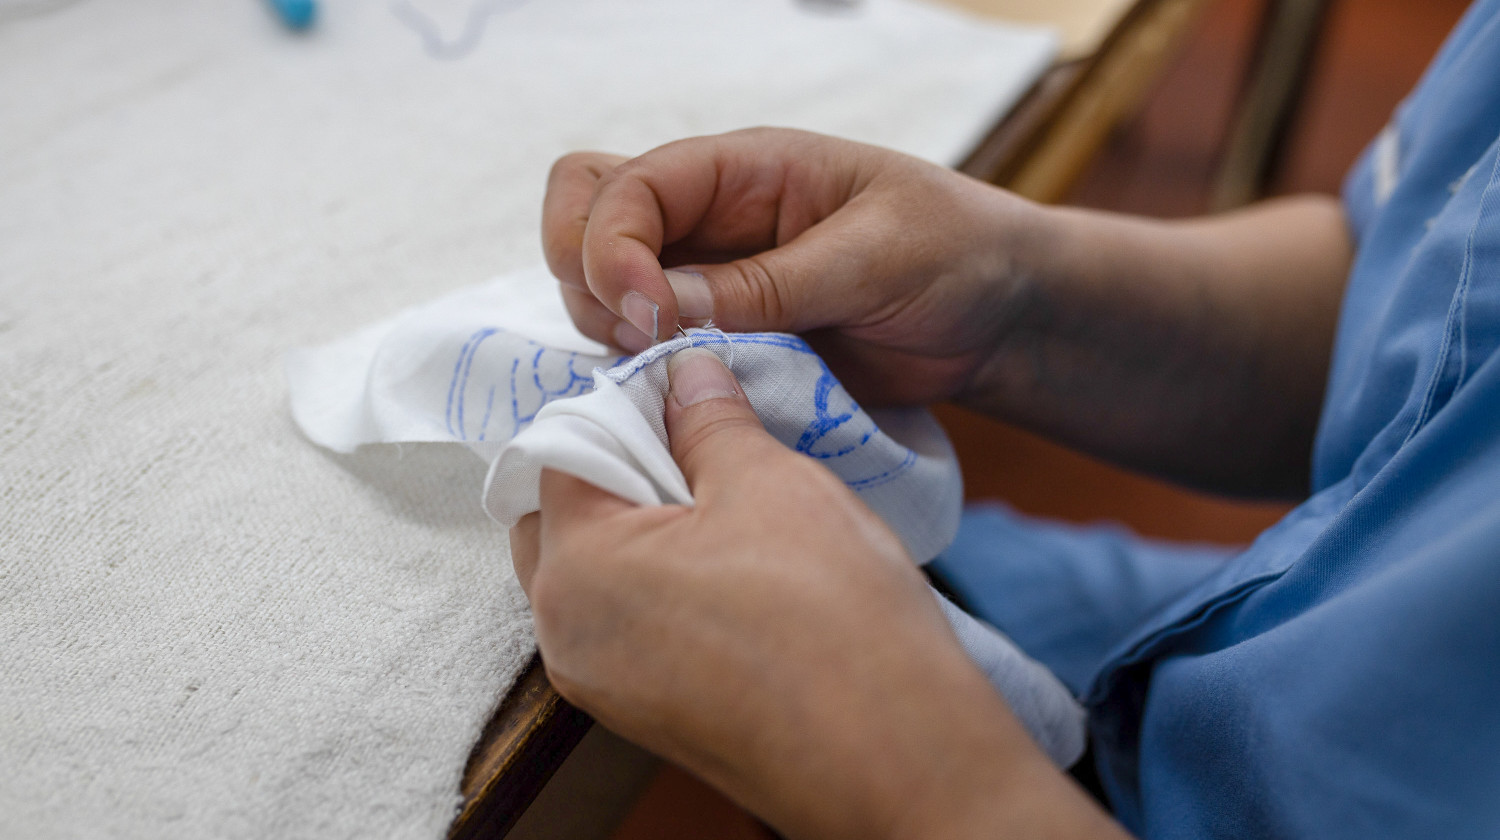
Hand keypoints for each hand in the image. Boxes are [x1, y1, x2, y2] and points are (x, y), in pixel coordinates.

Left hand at [508, 349, 1121, 838]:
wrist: (900, 758)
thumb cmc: (831, 618)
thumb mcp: (770, 483)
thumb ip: (708, 420)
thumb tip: (685, 375)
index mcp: (576, 569)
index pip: (562, 450)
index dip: (622, 405)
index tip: (681, 390)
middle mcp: (568, 636)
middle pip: (564, 516)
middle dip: (622, 468)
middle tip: (704, 447)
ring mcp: (606, 686)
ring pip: (601, 574)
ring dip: (647, 527)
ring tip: (732, 505)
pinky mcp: (650, 715)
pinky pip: (634, 624)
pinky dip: (666, 581)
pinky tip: (740, 566)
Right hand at [541, 128, 1033, 405]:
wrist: (1000, 317)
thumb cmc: (954, 252)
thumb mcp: (872, 255)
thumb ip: (769, 283)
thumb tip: (663, 310)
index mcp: (741, 171)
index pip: (625, 185)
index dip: (612, 246)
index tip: (649, 314)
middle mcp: (708, 222)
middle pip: (583, 222)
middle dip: (588, 280)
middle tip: (645, 342)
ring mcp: (708, 285)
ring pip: (601, 295)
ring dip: (613, 336)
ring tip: (676, 374)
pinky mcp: (723, 346)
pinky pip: (649, 355)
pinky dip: (644, 378)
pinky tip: (684, 401)